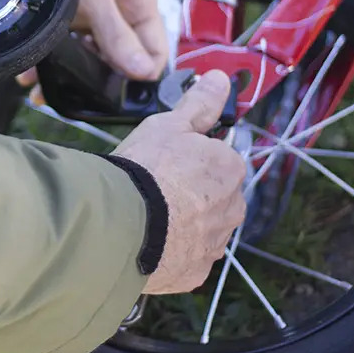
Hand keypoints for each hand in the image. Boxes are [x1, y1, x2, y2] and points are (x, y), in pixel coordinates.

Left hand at [16, 0, 168, 102]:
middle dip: (99, 78)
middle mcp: (120, 3)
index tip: (115, 95)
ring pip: (91, 51)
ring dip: (70, 71)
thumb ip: (116, 34)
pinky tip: (32, 71)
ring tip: (42, 86)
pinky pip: (66, 41)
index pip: (155, 49)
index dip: (140, 76)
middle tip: (72, 97)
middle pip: (122, 54)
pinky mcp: (68, 8)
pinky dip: (51, 57)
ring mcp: (93, 7)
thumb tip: (142, 72)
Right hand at [113, 71, 246, 294]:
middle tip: (156, 186)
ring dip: (185, 221)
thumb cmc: (147, 167)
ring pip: (204, 226)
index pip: (218, 158)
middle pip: (214, 194)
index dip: (191, 157)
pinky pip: (188, 256)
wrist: (121, 226)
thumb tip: (222, 79)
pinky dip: (174, 249)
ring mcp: (214, 244)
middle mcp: (232, 208)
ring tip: (149, 214)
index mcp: (230, 169)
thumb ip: (200, 104)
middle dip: (192, 190)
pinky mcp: (195, 273)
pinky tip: (150, 239)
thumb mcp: (170, 124)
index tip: (167, 160)